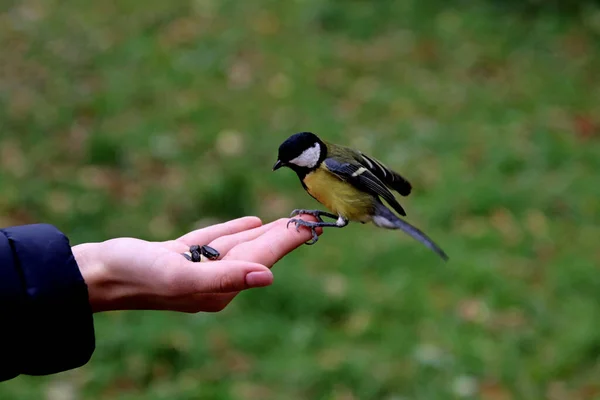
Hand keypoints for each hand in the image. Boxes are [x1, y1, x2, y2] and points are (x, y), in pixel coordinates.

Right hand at [73, 216, 319, 313]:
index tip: (311, 225)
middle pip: (255, 252)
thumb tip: (267, 276)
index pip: (262, 259)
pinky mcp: (181, 256)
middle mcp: (212, 281)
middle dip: (283, 236)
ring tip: (286, 221)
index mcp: (218, 288)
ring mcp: (197, 268)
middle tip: (308, 219)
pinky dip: (235, 231)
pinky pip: (215, 240)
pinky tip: (251, 224)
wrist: (98, 271)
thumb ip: (225, 277)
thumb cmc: (137, 275)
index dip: (288, 240)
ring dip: (264, 233)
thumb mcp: (181, 275)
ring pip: (239, 246)